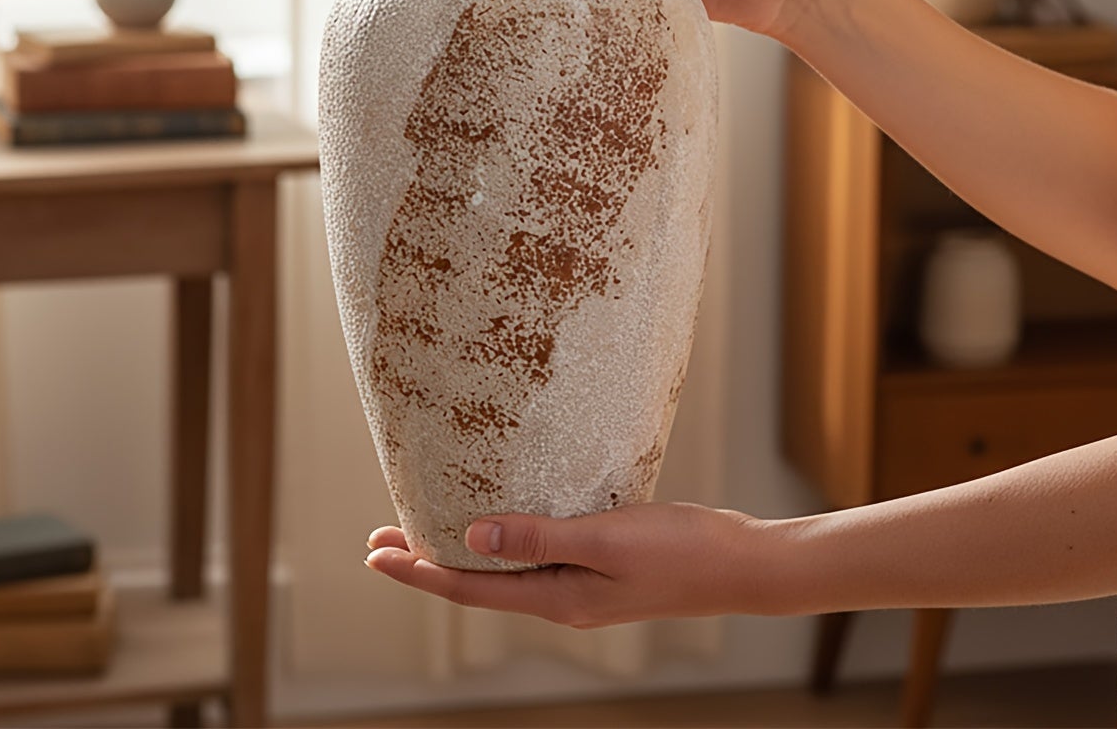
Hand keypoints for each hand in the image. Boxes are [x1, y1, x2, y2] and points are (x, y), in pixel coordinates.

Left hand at [364, 504, 794, 627]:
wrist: (741, 563)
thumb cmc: (681, 551)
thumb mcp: (605, 539)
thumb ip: (539, 538)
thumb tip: (471, 539)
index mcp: (558, 598)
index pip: (470, 588)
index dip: (419, 570)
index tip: (375, 554)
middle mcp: (563, 598)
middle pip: (478, 584)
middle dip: (426, 561)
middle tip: (378, 540)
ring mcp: (582, 585)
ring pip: (504, 571)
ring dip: (461, 552)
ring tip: (425, 526)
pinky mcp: (601, 564)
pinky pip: (536, 556)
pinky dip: (504, 540)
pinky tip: (502, 518)